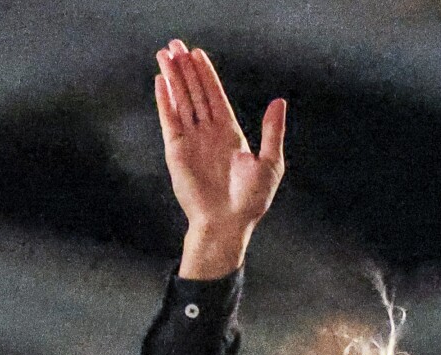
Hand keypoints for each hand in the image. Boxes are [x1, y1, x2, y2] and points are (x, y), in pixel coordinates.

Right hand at [154, 41, 283, 277]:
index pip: (215, 96)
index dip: (206, 74)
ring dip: (173, 78)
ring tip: (165, 54)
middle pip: (195, 93)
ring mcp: (191, 140)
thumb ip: (271, 131)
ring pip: (181, 101)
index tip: (198, 54)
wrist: (227, 223)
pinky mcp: (176, 150)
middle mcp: (208, 133)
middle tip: (176, 45)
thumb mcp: (270, 163)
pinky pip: (169, 120)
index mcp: (230, 133)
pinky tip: (161, 82)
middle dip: (186, 69)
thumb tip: (279, 101)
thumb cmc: (250, 200)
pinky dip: (165, 101)